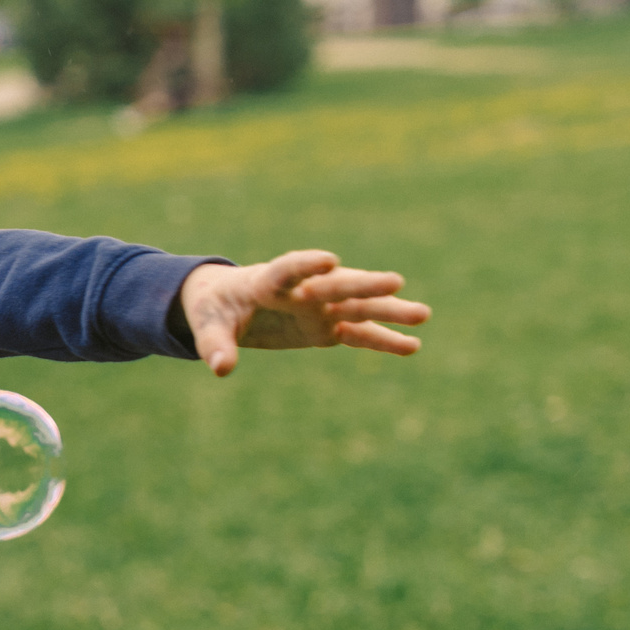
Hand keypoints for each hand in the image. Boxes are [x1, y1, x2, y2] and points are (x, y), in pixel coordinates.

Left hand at [178, 249, 430, 376]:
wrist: (227, 303)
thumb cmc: (214, 308)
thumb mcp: (207, 325)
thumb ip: (214, 345)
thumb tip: (221, 369)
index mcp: (267, 282)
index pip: (288, 269)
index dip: (306, 265)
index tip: (329, 260)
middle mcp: (302, 291)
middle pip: (336, 285)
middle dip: (363, 284)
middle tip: (394, 282)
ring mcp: (318, 307)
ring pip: (357, 306)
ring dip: (388, 311)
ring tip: (423, 314)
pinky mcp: (326, 326)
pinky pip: (358, 332)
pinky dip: (382, 340)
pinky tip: (412, 346)